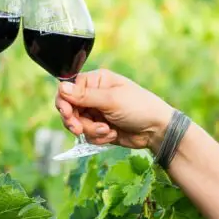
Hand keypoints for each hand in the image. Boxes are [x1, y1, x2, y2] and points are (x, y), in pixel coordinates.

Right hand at [55, 70, 174, 151]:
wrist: (156, 130)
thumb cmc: (139, 108)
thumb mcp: (111, 100)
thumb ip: (85, 96)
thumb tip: (61, 87)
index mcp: (96, 81)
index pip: (68, 89)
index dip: (65, 103)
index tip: (68, 114)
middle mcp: (93, 95)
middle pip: (69, 109)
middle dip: (75, 121)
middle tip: (79, 129)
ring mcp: (96, 112)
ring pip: (77, 124)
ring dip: (90, 130)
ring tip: (107, 131)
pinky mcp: (99, 127)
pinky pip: (88, 135)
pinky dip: (98, 137)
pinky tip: (112, 134)